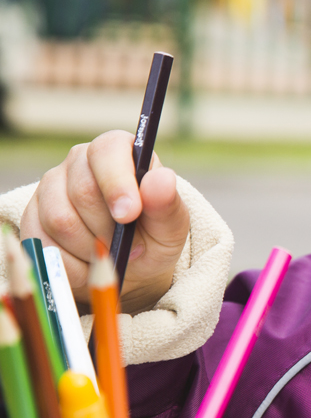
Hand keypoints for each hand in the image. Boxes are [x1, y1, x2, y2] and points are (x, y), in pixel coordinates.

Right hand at [20, 130, 189, 313]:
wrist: (129, 264)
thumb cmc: (153, 236)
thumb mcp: (171, 225)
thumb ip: (167, 204)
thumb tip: (162, 180)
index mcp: (117, 151)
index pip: (107, 152)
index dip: (117, 184)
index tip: (130, 215)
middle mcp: (78, 162)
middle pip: (82, 193)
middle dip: (110, 229)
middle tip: (132, 246)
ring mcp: (50, 189)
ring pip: (60, 221)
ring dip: (93, 250)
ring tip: (113, 253)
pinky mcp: (32, 218)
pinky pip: (45, 245)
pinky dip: (74, 265)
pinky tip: (91, 263)